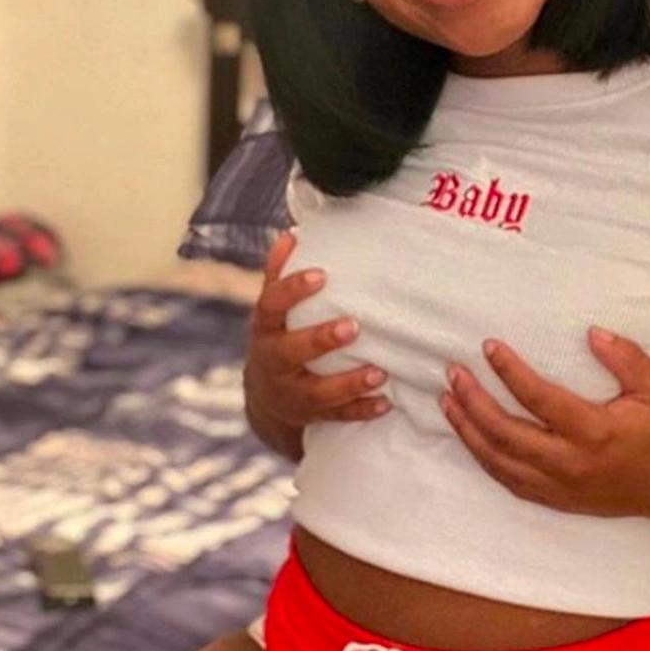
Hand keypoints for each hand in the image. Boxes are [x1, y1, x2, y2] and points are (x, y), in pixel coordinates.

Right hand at [244, 231, 390, 428]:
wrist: (266, 398)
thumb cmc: (277, 339)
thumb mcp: (271, 311)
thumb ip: (279, 274)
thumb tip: (291, 234)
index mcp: (265, 330)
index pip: (272, 306)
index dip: (293, 290)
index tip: (321, 275)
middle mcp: (274, 362)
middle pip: (291, 351)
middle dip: (320, 340)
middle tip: (353, 326)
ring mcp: (292, 392)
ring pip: (317, 392)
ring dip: (349, 383)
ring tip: (379, 372)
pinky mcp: (311, 415)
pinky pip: (336, 416)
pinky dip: (360, 411)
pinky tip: (384, 403)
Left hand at [439, 327, 649, 519]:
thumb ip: (625, 357)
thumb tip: (591, 333)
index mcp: (594, 432)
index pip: (539, 399)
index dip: (510, 372)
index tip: (489, 347)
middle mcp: (569, 463)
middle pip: (506, 433)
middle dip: (473, 401)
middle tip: (453, 373)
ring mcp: (558, 486)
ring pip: (498, 460)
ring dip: (468, 430)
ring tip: (447, 400)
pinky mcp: (554, 499)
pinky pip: (507, 480)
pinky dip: (482, 457)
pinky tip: (467, 434)